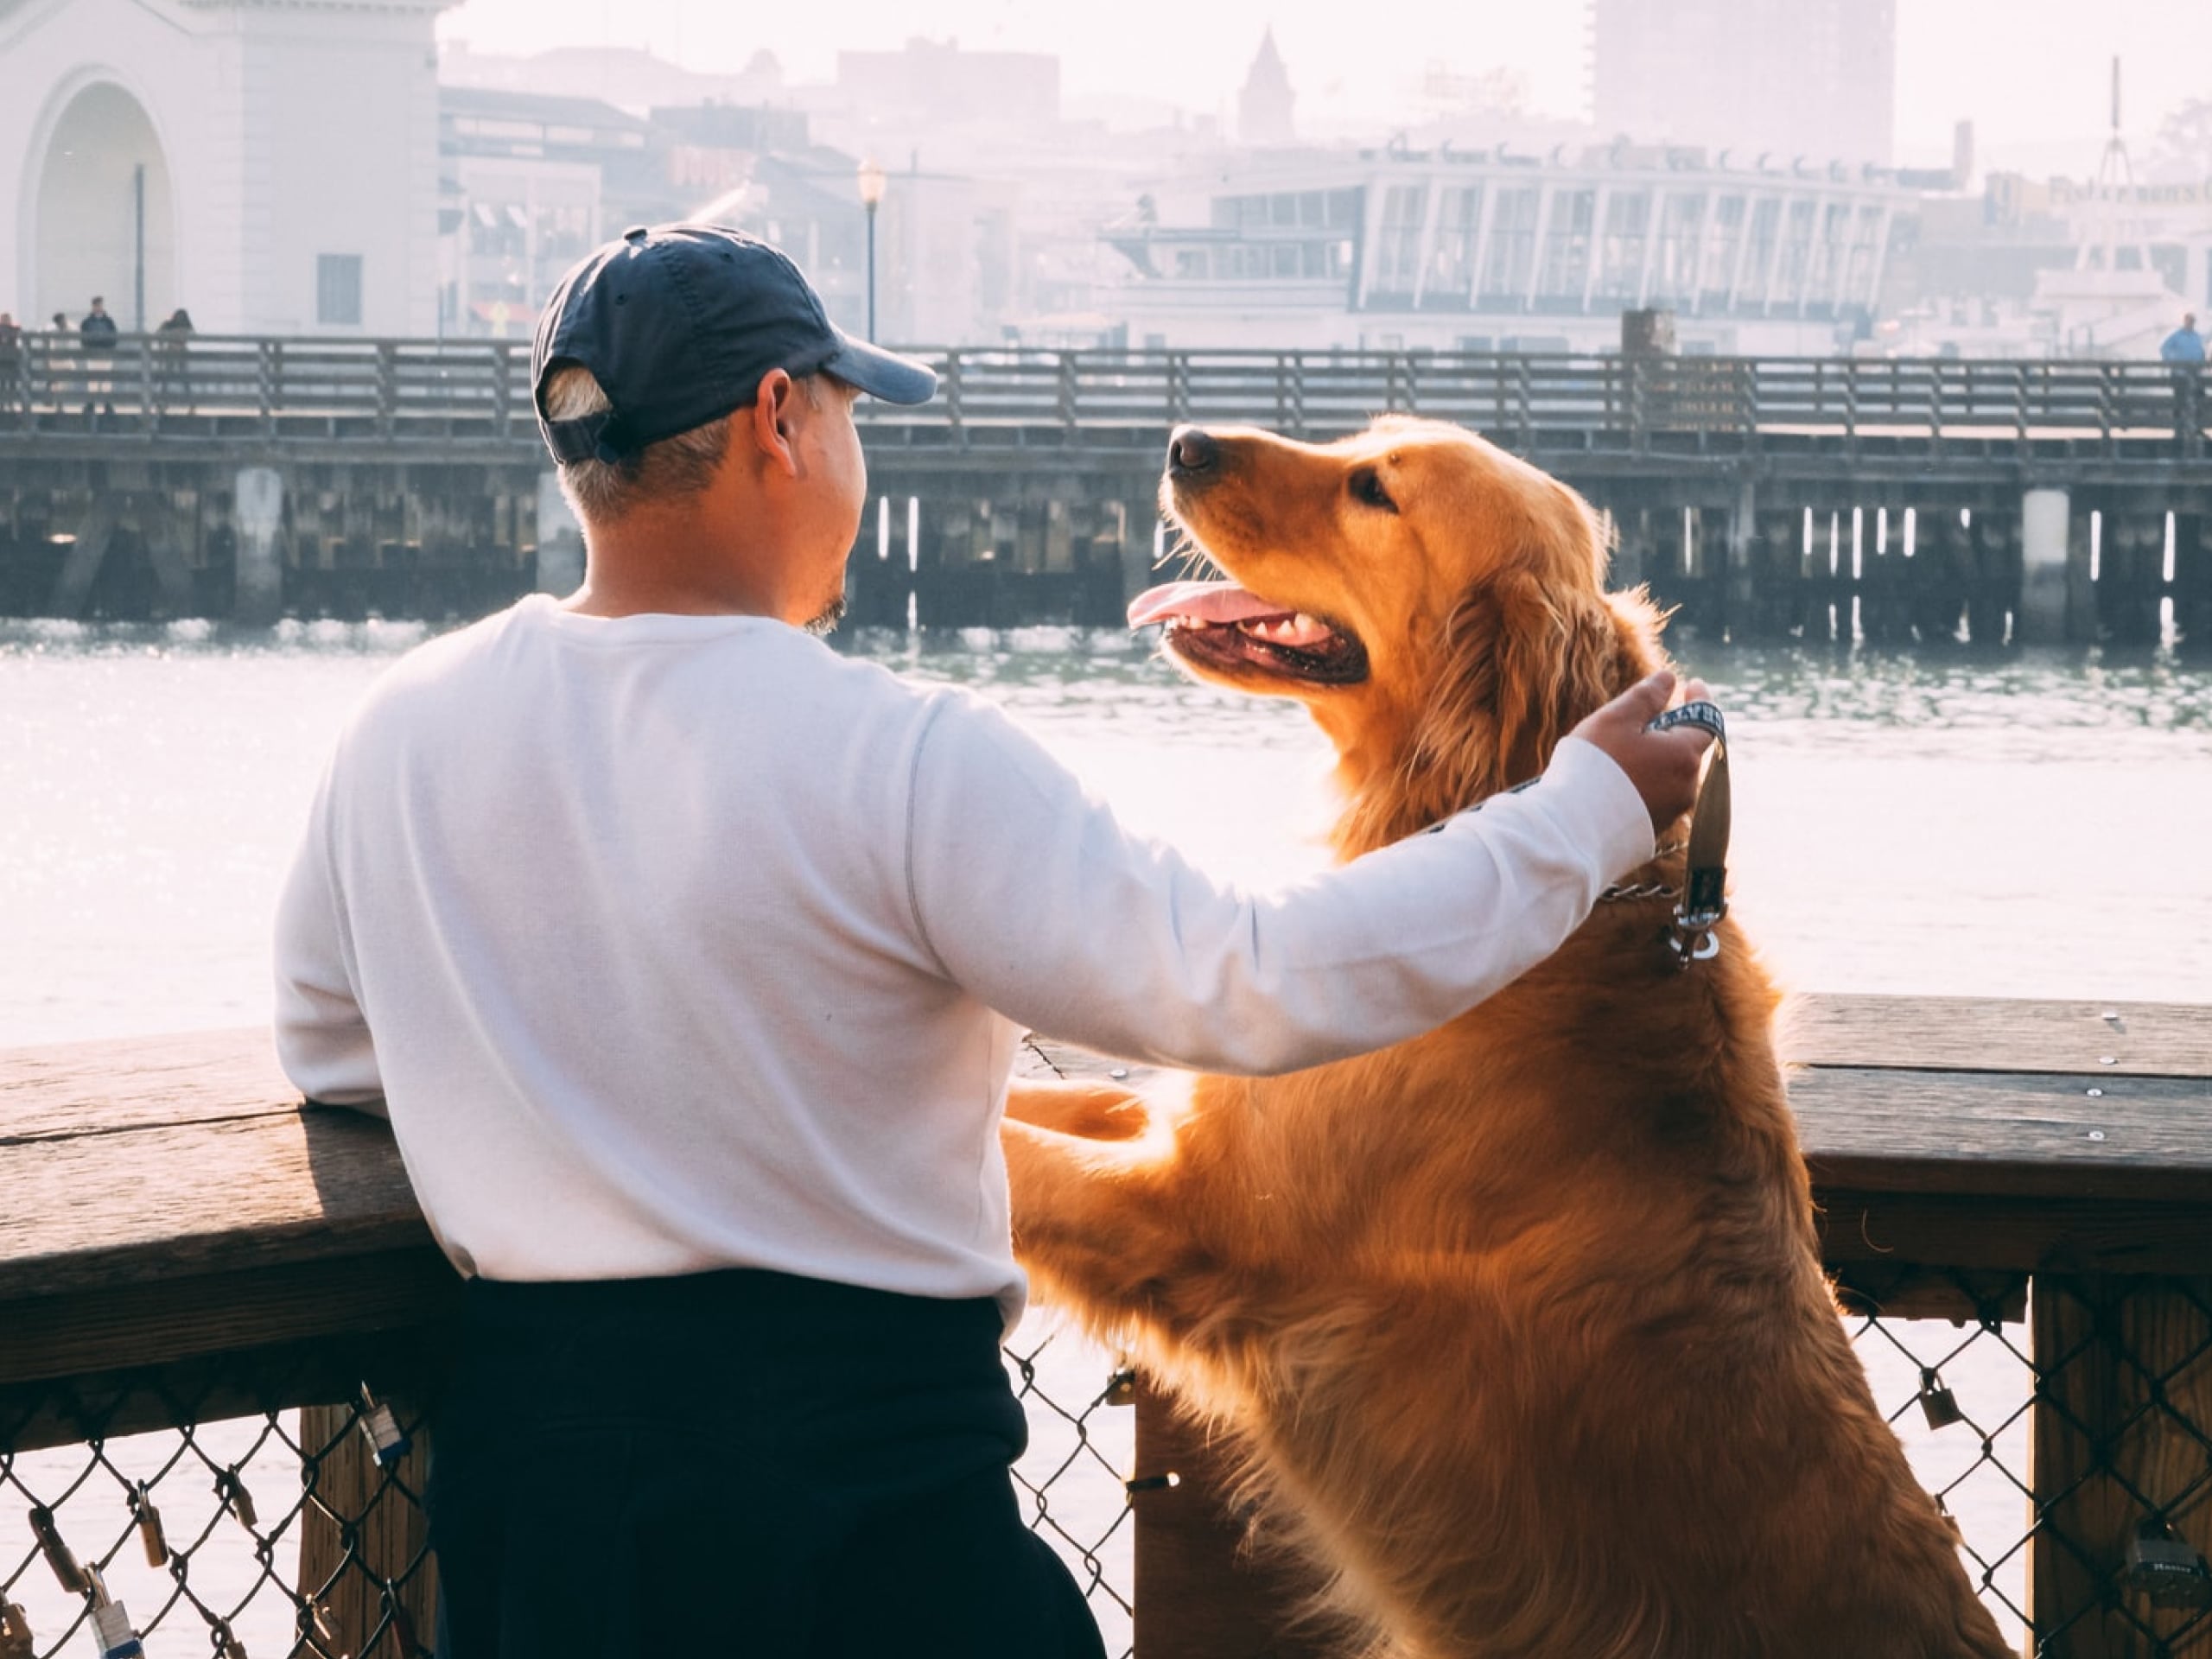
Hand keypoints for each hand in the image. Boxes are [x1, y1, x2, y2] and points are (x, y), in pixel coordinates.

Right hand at [1570, 670, 1715, 832]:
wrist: (1574, 828)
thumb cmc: (1596, 767)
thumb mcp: (1617, 719)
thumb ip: (1646, 696)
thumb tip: (1668, 678)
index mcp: (1684, 755)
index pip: (1707, 721)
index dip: (1700, 699)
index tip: (1691, 685)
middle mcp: (1687, 786)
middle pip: (1684, 749)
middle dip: (1667, 733)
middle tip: (1635, 723)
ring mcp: (1672, 812)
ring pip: (1669, 775)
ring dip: (1653, 760)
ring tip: (1616, 758)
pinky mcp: (1654, 830)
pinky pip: (1655, 798)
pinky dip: (1643, 784)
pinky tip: (1613, 785)